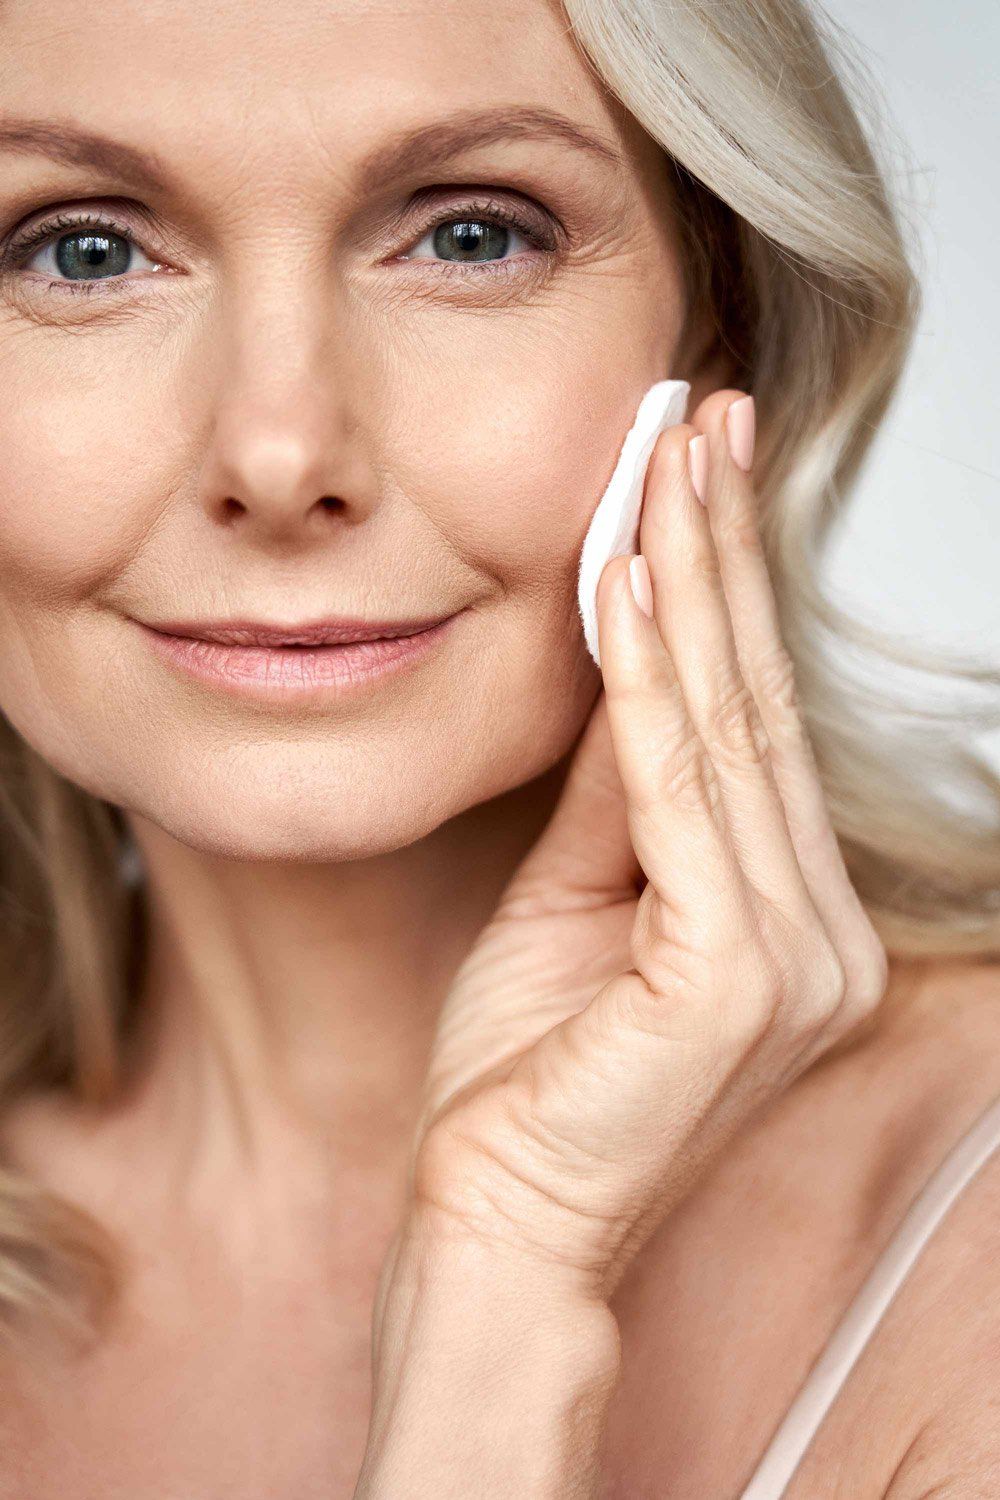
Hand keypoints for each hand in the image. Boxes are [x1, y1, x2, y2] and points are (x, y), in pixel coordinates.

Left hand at [388, 387, 888, 1307]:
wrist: (496, 1220)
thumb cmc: (526, 1075)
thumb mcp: (573, 898)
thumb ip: (617, 787)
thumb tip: (624, 652)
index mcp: (789, 918)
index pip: (753, 724)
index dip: (728, 593)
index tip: (701, 475)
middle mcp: (820, 932)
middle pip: (755, 705)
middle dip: (722, 551)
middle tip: (704, 420)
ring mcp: (795, 956)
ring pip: (725, 728)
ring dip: (689, 580)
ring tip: (666, 459)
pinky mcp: (740, 975)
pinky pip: (677, 791)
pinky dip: (644, 677)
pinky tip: (621, 576)